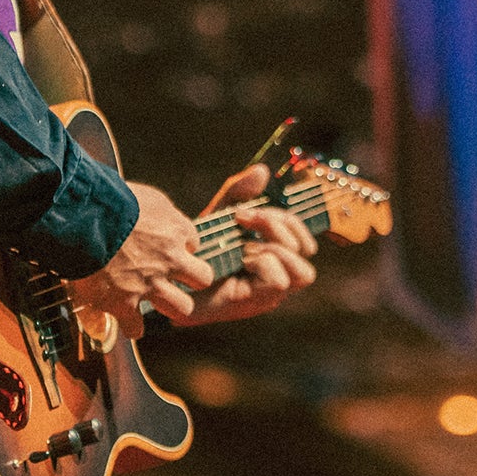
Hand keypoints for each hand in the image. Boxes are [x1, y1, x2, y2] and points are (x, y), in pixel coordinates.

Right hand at [70, 183, 214, 339]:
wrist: (83, 219)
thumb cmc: (110, 200)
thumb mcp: (147, 196)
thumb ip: (161, 211)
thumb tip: (162, 218)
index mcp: (175, 230)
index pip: (193, 242)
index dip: (181, 245)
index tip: (168, 245)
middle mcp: (170, 260)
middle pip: (203, 278)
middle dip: (192, 280)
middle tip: (176, 278)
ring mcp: (150, 284)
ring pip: (182, 308)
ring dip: (172, 306)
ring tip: (159, 303)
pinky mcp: (124, 303)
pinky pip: (136, 328)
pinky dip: (132, 326)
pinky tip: (129, 324)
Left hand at [174, 164, 317, 326]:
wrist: (169, 281)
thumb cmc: (197, 251)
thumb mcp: (219, 216)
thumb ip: (239, 193)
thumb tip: (262, 170)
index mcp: (275, 259)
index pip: (305, 240)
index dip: (286, 221)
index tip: (243, 214)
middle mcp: (277, 279)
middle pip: (307, 250)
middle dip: (278, 227)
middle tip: (242, 220)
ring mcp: (268, 296)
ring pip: (303, 272)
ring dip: (274, 248)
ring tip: (243, 244)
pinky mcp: (254, 304)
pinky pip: (277, 280)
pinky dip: (260, 262)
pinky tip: (237, 259)